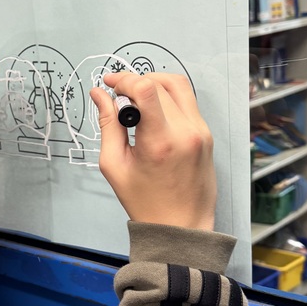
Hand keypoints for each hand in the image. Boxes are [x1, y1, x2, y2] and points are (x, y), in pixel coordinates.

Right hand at [89, 71, 215, 230]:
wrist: (181, 226)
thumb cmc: (146, 203)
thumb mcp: (115, 165)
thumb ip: (108, 125)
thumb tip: (100, 96)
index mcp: (160, 142)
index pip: (146, 88)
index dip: (124, 79)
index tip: (110, 83)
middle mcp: (186, 132)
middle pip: (160, 83)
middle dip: (135, 82)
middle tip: (119, 95)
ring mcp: (200, 132)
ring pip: (179, 86)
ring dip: (155, 83)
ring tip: (137, 98)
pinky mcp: (206, 135)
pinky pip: (188, 102)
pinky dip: (168, 98)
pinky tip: (154, 113)